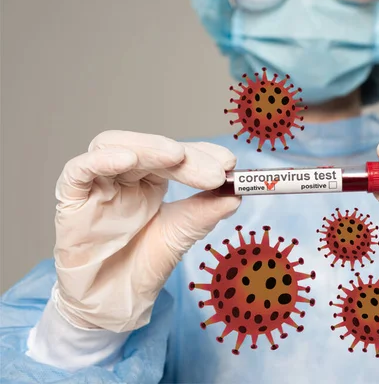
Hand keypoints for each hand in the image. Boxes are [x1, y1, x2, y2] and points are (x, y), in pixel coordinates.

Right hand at [53, 131, 240, 331]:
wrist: (111, 304)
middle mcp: (124, 178)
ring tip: (176, 156)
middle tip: (214, 173)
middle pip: (150, 148)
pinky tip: (127, 160)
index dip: (202, 153)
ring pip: (114, 146)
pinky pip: (77, 172)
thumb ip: (203, 214)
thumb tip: (236, 194)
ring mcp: (97, 186)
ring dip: (147, 148)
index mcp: (150, 181)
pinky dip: (100, 161)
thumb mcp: (180, 236)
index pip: (175, 154)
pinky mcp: (71, 202)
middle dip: (184, 156)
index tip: (229, 163)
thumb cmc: (141, 266)